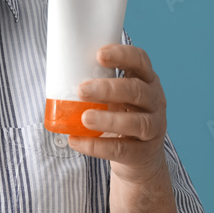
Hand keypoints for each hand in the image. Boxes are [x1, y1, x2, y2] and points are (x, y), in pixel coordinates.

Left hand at [67, 44, 168, 187]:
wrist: (140, 158)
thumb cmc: (121, 115)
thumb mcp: (115, 96)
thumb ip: (97, 83)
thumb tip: (58, 72)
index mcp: (146, 79)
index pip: (140, 60)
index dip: (122, 55)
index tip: (99, 54)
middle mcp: (155, 100)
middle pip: (137, 90)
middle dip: (108, 89)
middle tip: (82, 90)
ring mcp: (154, 127)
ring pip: (136, 122)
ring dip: (108, 119)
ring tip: (84, 118)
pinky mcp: (144, 153)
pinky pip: (122, 149)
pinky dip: (97, 146)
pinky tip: (76, 141)